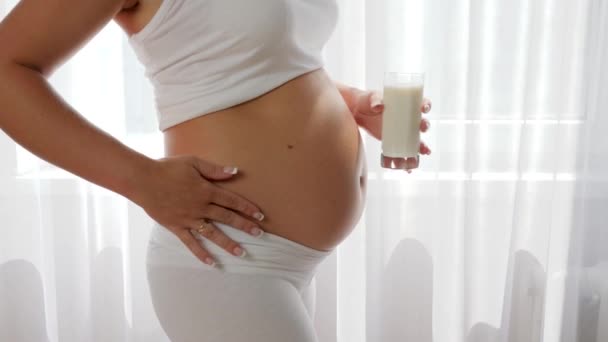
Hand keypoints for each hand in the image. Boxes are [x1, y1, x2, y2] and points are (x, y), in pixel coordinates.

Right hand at [130, 155, 265, 265]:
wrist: (143, 180)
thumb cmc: (168, 168)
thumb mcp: (193, 163)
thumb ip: (214, 169)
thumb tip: (235, 172)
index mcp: (206, 190)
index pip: (232, 201)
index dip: (247, 208)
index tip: (260, 216)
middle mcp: (200, 207)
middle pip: (227, 218)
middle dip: (245, 226)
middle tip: (260, 234)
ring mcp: (189, 219)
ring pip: (212, 234)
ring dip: (228, 244)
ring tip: (241, 253)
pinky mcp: (176, 227)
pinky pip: (191, 243)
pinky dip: (201, 253)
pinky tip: (212, 262)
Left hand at [349, 89, 431, 172]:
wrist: (358, 113)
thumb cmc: (367, 101)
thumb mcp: (371, 98)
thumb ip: (375, 100)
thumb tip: (379, 106)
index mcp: (406, 104)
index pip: (421, 103)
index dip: (425, 105)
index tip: (423, 109)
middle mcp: (407, 119)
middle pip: (421, 123)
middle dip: (424, 127)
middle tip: (422, 129)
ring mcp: (402, 132)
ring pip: (415, 141)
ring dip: (421, 147)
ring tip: (424, 152)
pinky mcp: (394, 142)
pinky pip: (403, 153)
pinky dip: (405, 162)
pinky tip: (408, 170)